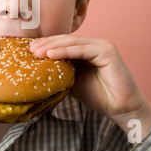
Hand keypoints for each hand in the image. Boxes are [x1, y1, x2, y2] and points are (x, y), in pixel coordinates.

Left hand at [30, 34, 150, 137]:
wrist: (122, 109)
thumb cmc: (100, 97)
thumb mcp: (73, 82)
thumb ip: (61, 73)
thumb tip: (38, 71)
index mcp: (87, 50)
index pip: (63, 44)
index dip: (46, 46)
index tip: (29, 51)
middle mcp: (94, 45)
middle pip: (65, 41)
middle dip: (46, 44)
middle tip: (29, 50)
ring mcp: (102, 46)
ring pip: (72, 43)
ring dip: (52, 47)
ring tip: (36, 52)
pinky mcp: (107, 51)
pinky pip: (82, 50)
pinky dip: (65, 51)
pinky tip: (50, 55)